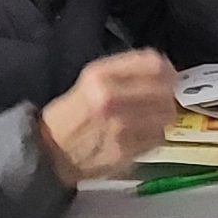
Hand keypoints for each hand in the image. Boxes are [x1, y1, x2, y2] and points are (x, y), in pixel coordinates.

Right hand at [40, 48, 178, 182]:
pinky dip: (154, 136)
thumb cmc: (69, 116)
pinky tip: (141, 135)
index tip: (168, 76)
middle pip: (165, 91)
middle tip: (161, 100)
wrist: (49, 153)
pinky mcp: (125, 150)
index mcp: (100, 75)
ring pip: (166, 115)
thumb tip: (161, 70)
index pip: (153, 64)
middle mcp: (111, 97)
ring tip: (150, 118)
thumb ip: (124, 72)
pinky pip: (157, 138)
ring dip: (163, 116)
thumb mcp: (89, 81)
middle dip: (167, 95)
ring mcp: (120, 125)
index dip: (166, 71)